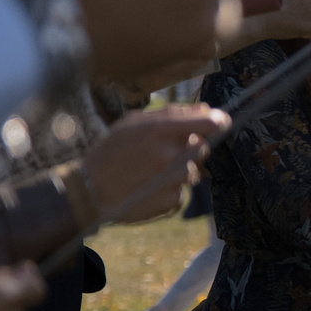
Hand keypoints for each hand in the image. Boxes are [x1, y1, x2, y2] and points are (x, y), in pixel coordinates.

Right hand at [78, 105, 229, 222]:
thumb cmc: (111, 152)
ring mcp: (172, 180)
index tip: (221, 122)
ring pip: (192, 171)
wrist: (89, 190)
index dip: (218, 121)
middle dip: (189, 147)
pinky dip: (168, 189)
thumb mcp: (133, 123)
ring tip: (148, 172)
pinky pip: (181, 190)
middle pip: (201, 148)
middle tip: (163, 151)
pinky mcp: (172, 201)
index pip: (209, 124)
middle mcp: (169, 155)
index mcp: (159, 130)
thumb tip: (206, 109)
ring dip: (177, 170)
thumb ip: (172, 114)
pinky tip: (147, 187)